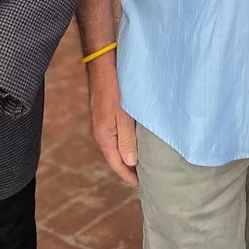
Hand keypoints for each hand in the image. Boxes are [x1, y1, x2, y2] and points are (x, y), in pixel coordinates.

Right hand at [87, 56, 136, 184]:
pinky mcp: (108, 113)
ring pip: (117, 144)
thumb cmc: (115, 88)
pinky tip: (138, 139)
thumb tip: (130, 162)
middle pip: (116, 156)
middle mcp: (102, 132)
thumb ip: (127, 139)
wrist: (103, 63)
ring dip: (128, 154)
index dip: (128, 175)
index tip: (142, 184)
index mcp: (104, 136)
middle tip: (146, 176)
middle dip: (129, 168)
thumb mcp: (123, 115)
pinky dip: (127, 141)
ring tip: (144, 161)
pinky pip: (117, 133)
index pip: (116, 163)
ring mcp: (104, 122)